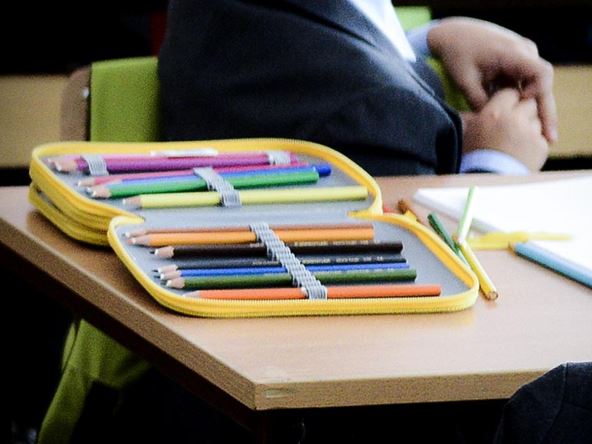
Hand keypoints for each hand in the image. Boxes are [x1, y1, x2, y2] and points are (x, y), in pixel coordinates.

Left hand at [427, 17, 557, 143]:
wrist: (454, 34)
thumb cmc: (457, 54)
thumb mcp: (465, 80)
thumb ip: (478, 100)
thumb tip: (492, 124)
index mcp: (514, 53)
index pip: (541, 74)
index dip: (538, 93)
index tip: (525, 109)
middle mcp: (525, 53)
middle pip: (543, 86)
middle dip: (546, 113)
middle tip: (549, 138)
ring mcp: (524, 58)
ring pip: (536, 88)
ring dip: (536, 111)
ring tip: (543, 137)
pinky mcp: (518, 64)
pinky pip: (526, 85)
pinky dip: (525, 104)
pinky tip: (528, 126)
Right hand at [461, 88, 548, 170]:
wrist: (490, 181)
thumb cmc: (474, 159)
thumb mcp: (467, 136)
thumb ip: (471, 120)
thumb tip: (467, 115)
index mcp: (495, 112)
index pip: (510, 93)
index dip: (508, 101)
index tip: (505, 109)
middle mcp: (515, 118)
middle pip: (529, 104)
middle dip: (523, 112)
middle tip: (513, 125)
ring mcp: (531, 132)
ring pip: (537, 120)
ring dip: (529, 127)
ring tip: (516, 142)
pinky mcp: (541, 146)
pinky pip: (541, 138)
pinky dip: (534, 144)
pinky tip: (522, 152)